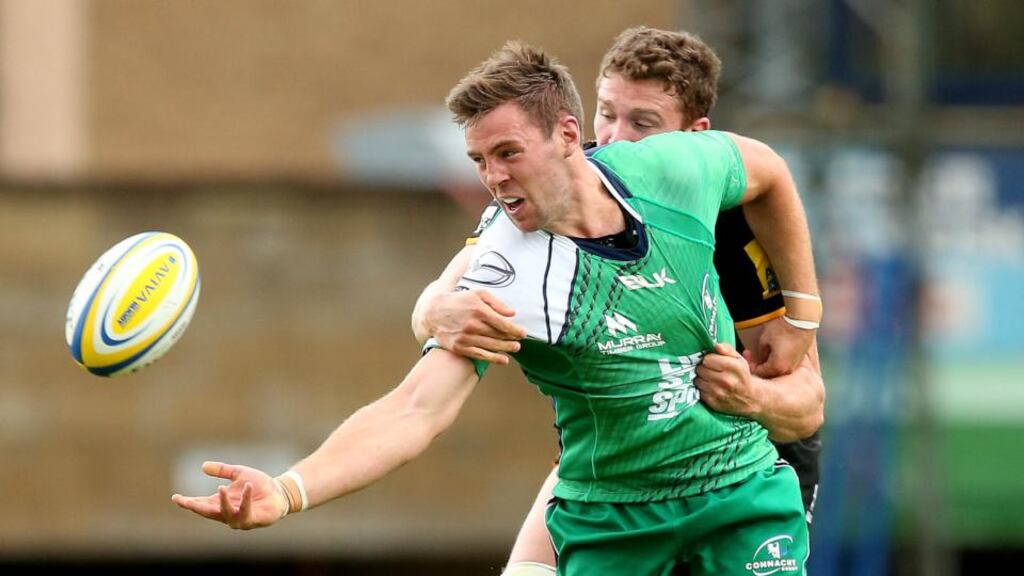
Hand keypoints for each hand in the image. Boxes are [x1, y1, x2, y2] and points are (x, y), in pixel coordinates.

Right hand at [171, 461, 287, 529]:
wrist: (279, 492)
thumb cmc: (259, 485)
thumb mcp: (239, 473)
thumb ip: (222, 470)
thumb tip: (203, 466)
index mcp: (221, 503)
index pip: (201, 504)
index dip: (188, 502)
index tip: (175, 498)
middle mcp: (227, 514)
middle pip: (208, 512)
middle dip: (196, 507)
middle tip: (186, 502)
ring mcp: (239, 519)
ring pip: (226, 513)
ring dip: (223, 502)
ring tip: (220, 488)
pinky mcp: (253, 520)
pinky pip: (247, 511)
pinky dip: (247, 499)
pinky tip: (249, 487)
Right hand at [426, 290, 526, 364]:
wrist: (433, 312)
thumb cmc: (459, 301)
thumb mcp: (478, 294)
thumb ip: (496, 303)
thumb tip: (512, 314)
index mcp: (479, 310)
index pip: (502, 323)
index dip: (515, 329)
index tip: (523, 333)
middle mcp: (472, 325)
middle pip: (498, 335)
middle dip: (511, 339)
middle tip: (520, 341)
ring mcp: (465, 337)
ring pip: (491, 346)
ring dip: (506, 348)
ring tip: (515, 348)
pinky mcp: (459, 347)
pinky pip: (480, 355)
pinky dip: (493, 358)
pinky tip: (503, 360)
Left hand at [695, 342, 764, 417]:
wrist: (750, 398)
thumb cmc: (742, 376)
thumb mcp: (739, 360)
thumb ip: (727, 349)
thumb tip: (716, 345)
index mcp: (734, 367)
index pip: (707, 359)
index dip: (708, 359)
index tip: (712, 361)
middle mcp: (726, 381)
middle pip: (701, 369)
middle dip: (704, 368)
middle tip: (710, 370)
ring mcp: (719, 393)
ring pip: (697, 380)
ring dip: (702, 379)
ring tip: (710, 379)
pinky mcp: (713, 403)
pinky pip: (699, 391)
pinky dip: (703, 389)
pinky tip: (710, 388)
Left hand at [750, 316, 814, 377]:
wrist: (802, 321)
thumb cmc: (783, 329)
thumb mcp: (764, 340)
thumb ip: (760, 354)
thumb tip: (761, 359)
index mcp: (777, 367)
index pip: (760, 373)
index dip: (751, 365)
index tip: (748, 356)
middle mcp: (787, 369)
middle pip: (769, 373)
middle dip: (760, 364)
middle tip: (752, 354)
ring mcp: (795, 365)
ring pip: (778, 368)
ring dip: (770, 362)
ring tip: (765, 349)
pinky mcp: (800, 359)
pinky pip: (786, 363)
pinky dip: (779, 359)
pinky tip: (776, 349)